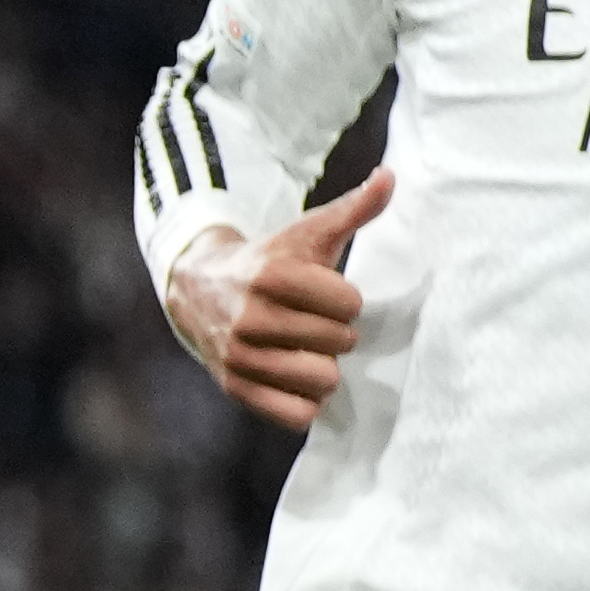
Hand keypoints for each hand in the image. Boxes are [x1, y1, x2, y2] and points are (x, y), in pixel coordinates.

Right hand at [159, 165, 391, 429]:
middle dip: (336, 334)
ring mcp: (241, 356)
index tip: (327, 295)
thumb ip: (353, 209)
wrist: (199, 287)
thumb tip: (390, 176)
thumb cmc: (269, 260)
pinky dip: (304, 401)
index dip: (346, 301)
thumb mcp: (308, 232)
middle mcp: (252, 317)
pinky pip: (295, 414)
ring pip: (321, 380)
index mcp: (272, 274)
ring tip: (308, 351)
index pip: (349, 305)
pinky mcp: (235, 388)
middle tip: (315, 324)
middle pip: (339, 342)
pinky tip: (296, 379)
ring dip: (323, 368)